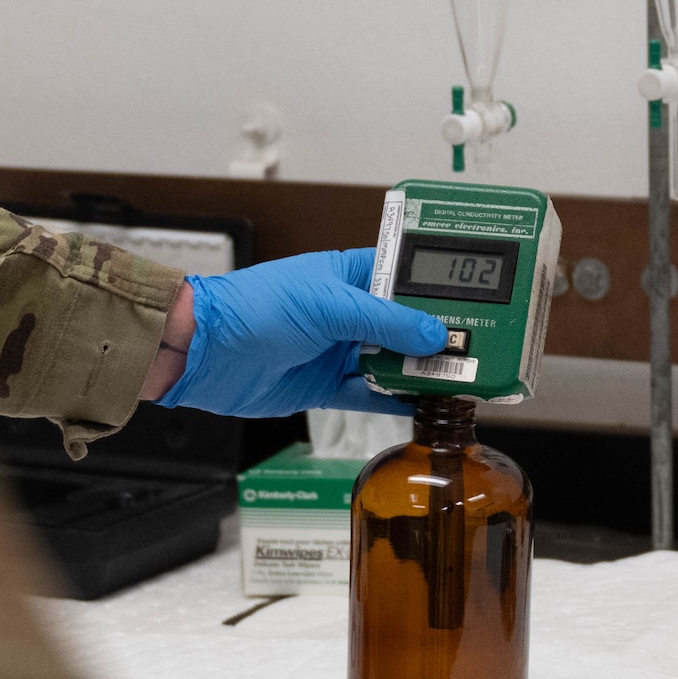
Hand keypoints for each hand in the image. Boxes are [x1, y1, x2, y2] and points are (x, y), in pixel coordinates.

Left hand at [149, 248, 448, 417]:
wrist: (205, 352)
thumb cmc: (254, 308)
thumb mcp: (328, 305)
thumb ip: (385, 321)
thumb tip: (433, 334)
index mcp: (346, 275)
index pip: (403, 277)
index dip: (435, 290)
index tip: (471, 304)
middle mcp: (345, 311)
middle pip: (404, 324)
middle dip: (434, 337)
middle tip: (472, 349)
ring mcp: (336, 349)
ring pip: (391, 361)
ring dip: (419, 371)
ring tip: (454, 378)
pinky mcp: (325, 385)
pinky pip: (370, 393)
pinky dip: (394, 399)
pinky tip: (421, 403)